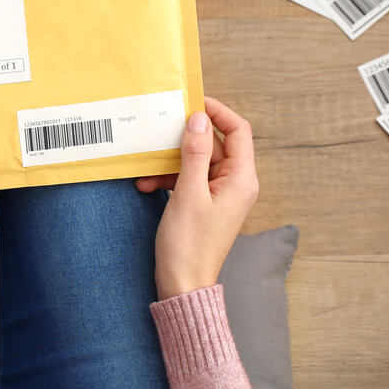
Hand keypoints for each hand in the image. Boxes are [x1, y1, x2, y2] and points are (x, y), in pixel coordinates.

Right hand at [139, 96, 258, 298]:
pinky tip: (146, 184)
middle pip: (217, 144)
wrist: (183, 287)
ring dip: (173, 161)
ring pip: (199, 162)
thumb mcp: (188, 193)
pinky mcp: (207, 204)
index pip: (238, 130)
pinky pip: (191, 180)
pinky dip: (170, 179)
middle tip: (161, 129)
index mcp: (242, 178)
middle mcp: (237, 184)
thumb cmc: (189, 245)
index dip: (217, 112)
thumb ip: (195, 153)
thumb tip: (199, 119)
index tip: (193, 102)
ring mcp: (222, 195)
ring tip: (147, 167)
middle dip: (187, 138)